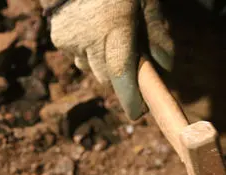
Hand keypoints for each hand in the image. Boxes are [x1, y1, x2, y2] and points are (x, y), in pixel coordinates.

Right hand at [49, 0, 173, 119]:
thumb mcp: (146, 1)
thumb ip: (157, 33)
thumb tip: (165, 67)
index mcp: (115, 26)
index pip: (121, 72)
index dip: (130, 97)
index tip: (139, 112)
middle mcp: (90, 38)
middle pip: (109, 78)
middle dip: (121, 76)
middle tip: (132, 60)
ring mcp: (72, 40)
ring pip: (93, 70)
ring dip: (103, 63)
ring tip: (110, 38)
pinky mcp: (60, 39)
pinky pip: (79, 58)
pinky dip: (88, 52)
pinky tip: (92, 31)